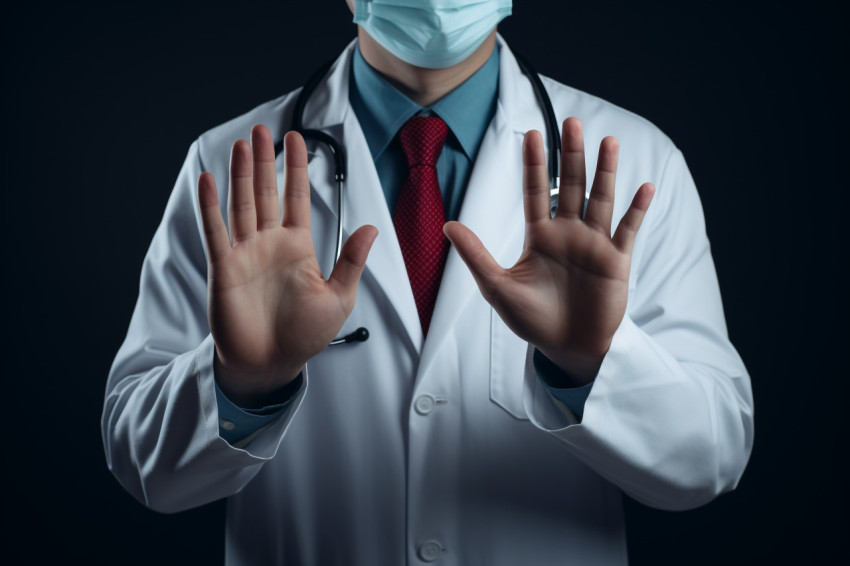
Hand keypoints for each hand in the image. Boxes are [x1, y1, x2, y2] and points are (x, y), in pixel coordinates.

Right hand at [197, 126, 377, 406]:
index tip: (297, 138)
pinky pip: (216, 232)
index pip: (297, 197)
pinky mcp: (225, 268)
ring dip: (240, 174)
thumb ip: (352, 261)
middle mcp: (270, 243)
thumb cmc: (304, 335)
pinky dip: (210, 206)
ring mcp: (245, 253)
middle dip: (264, 161)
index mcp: (297, 246)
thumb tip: (371, 228)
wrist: (272, 364)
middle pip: (265, 192)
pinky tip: (209, 180)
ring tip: (241, 144)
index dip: (296, 167)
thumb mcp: (338, 297)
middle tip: (263, 130)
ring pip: (241, 204)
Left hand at [444, 118, 653, 384]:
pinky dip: (637, 210)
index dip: (535, 165)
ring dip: (606, 172)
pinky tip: (645, 187)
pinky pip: (627, 230)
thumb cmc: (532, 319)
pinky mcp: (616, 260)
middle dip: (571, 156)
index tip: (533, 135)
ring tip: (608, 142)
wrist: (566, 347)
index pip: (536, 192)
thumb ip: (476, 255)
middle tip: (571, 122)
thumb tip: (448, 226)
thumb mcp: (498, 288)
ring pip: (600, 200)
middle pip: (571, 186)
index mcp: (540, 235)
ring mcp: (594, 244)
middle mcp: (568, 233)